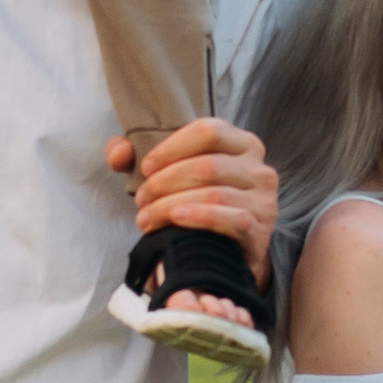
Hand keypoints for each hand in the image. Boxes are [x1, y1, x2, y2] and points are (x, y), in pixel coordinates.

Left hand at [111, 116, 277, 287]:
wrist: (227, 252)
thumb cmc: (197, 204)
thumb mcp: (170, 173)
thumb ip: (136, 155)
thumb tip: (119, 153)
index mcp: (242, 144)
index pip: (208, 130)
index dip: (171, 148)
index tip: (146, 168)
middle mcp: (259, 168)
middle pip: (207, 165)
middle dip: (165, 183)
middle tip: (141, 199)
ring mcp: (263, 200)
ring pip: (213, 193)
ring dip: (171, 205)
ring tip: (147, 218)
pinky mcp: (259, 230)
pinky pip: (229, 218)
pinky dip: (198, 217)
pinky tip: (176, 220)